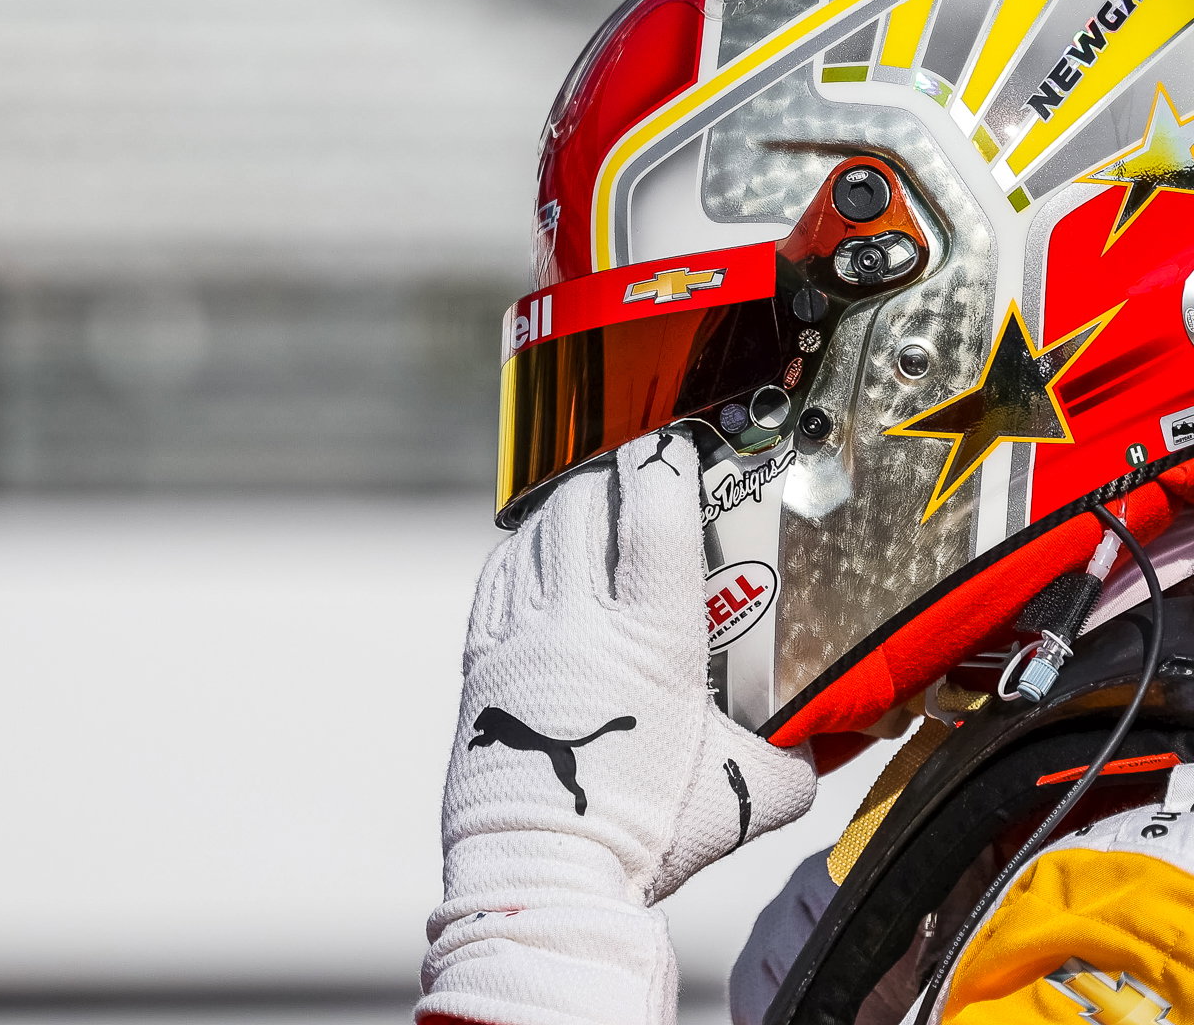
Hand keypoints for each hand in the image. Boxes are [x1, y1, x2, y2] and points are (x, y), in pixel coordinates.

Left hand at [417, 428, 815, 1024]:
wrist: (543, 873)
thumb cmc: (643, 832)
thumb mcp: (743, 793)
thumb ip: (798, 754)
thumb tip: (837, 735)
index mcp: (653, 635)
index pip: (654, 511)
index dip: (666, 463)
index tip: (676, 448)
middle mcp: (582, 618)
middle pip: (588, 504)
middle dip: (615, 476)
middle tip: (638, 478)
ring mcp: (526, 632)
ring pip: (540, 529)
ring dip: (569, 504)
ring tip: (592, 505)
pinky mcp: (485, 656)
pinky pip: (500, 573)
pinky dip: (523, 548)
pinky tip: (541, 552)